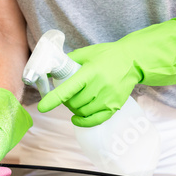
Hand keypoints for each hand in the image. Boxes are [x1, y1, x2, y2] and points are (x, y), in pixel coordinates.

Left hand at [38, 18, 175, 126]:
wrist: (133, 60)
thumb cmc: (107, 55)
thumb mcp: (86, 53)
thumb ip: (68, 62)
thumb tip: (49, 70)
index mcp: (91, 72)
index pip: (69, 89)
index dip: (54, 99)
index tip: (42, 107)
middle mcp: (100, 86)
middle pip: (74, 103)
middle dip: (66, 101)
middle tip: (67, 95)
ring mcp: (109, 97)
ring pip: (82, 112)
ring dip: (74, 109)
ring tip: (75, 101)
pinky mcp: (115, 106)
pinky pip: (96, 120)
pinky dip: (84, 121)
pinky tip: (77, 118)